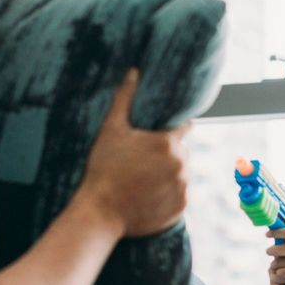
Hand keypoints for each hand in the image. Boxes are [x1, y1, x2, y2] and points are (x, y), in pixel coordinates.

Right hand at [78, 69, 189, 237]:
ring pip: (181, 174)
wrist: (100, 213)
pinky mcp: (180, 208)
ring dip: (169, 175)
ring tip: (143, 180)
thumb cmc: (103, 169)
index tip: (162, 133)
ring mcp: (182, 188)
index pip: (184, 128)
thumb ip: (125, 99)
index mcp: (168, 143)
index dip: (173, 129)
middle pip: (181, 152)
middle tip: (143, 162)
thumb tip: (134, 71)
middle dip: (167, 154)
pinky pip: (179, 196)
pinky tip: (148, 195)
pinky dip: (169, 195)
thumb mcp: (111, 130)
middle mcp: (181, 165)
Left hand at [266, 214, 284, 284]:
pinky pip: (283, 272)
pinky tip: (282, 272)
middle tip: (269, 251)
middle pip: (279, 248)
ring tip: (275, 264)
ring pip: (280, 262)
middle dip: (271, 250)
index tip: (267, 234)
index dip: (275, 232)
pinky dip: (280, 273)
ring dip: (275, 263)